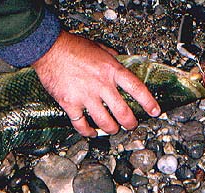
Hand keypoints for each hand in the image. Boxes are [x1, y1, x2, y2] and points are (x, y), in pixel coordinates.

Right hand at [32, 31, 159, 136]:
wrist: (49, 48)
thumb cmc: (73, 47)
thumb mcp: (99, 48)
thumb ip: (112, 57)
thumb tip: (121, 61)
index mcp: (111, 70)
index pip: (137, 89)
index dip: (148, 102)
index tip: (155, 111)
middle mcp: (101, 85)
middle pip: (123, 112)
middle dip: (130, 123)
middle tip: (132, 126)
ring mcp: (86, 96)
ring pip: (105, 122)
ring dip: (112, 129)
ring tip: (113, 129)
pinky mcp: (70, 103)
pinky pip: (81, 124)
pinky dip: (88, 131)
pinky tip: (92, 132)